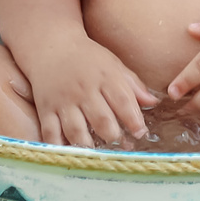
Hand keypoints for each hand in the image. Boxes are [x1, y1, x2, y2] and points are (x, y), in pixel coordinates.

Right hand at [14, 38, 158, 147]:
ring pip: (76, 130)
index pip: (123, 101)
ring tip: (98, 154)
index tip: (140, 133)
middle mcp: (84, 90)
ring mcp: (63, 101)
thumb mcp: (113, 64)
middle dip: (114, 136)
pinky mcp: (46, 109)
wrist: (51, 46)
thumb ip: (133, 85)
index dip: (134, 120)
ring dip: (89, 146)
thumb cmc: (87, 58)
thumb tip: (153, 102)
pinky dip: (59, 147)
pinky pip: (50, 133)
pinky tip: (70, 153)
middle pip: (101, 120)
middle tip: (121, 145)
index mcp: (105, 77)